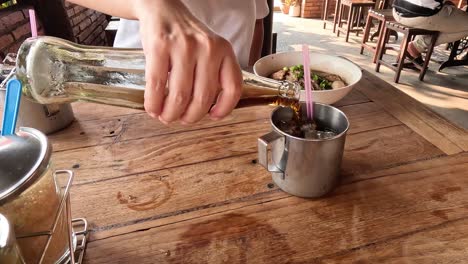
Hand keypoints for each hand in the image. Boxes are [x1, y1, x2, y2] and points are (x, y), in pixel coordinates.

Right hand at [134, 0, 242, 123]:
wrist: (161, 8)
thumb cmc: (185, 36)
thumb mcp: (209, 49)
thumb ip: (213, 73)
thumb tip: (207, 111)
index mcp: (224, 50)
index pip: (232, 87)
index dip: (224, 108)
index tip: (213, 116)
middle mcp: (207, 48)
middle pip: (203, 98)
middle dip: (190, 117)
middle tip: (181, 120)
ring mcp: (183, 47)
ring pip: (180, 96)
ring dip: (171, 114)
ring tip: (166, 117)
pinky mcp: (160, 46)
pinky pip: (157, 85)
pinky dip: (154, 103)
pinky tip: (153, 108)